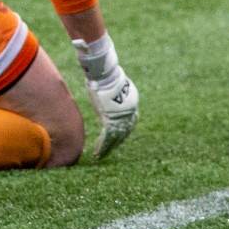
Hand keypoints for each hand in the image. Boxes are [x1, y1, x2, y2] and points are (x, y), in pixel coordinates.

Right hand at [72, 35, 138, 159]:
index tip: (117, 136)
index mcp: (131, 102)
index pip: (129, 120)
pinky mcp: (112, 121)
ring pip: (117, 138)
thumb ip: (107, 85)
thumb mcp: (108, 81)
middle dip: (117, 142)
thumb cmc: (103, 72)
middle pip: (125, 131)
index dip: (122, 130)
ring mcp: (122, 117)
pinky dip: (103, 147)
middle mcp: (130, 112)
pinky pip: (108, 138)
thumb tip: (98, 72)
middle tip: (110, 150)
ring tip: (101, 156)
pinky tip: (98, 154)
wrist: (105, 72)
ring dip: (109, 148)